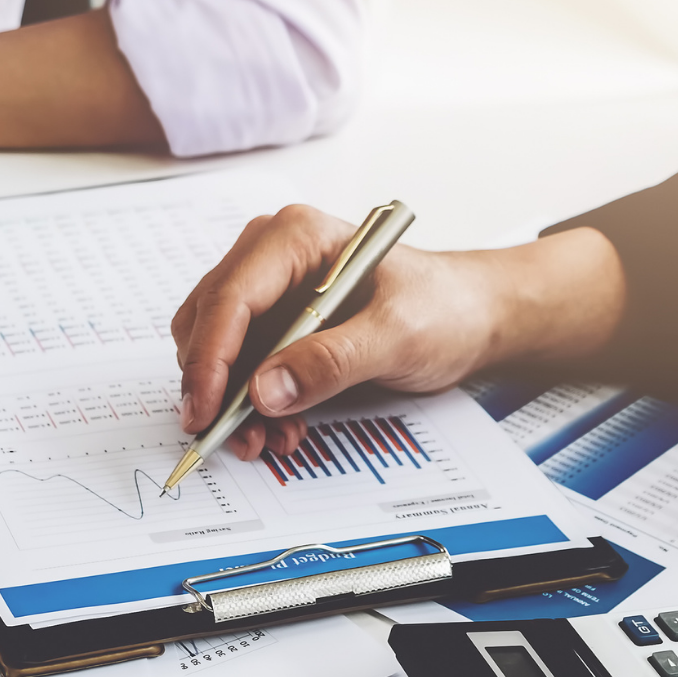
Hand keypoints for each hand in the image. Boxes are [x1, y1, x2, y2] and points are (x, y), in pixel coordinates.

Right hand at [170, 205, 625, 459]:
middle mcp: (271, 257)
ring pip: (217, 349)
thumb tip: (264, 391)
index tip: (206, 411)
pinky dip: (251, 403)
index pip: (230, 297)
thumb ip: (330, 362)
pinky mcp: (275, 322)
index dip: (209, 359)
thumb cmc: (444, 308)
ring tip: (265, 439)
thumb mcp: (397, 336)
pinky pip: (241, 366)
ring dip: (231, 401)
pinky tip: (280, 427)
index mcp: (295, 237)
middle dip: (216, 387)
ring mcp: (270, 289)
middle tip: (233, 436)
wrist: (471, 317)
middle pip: (209, 322)